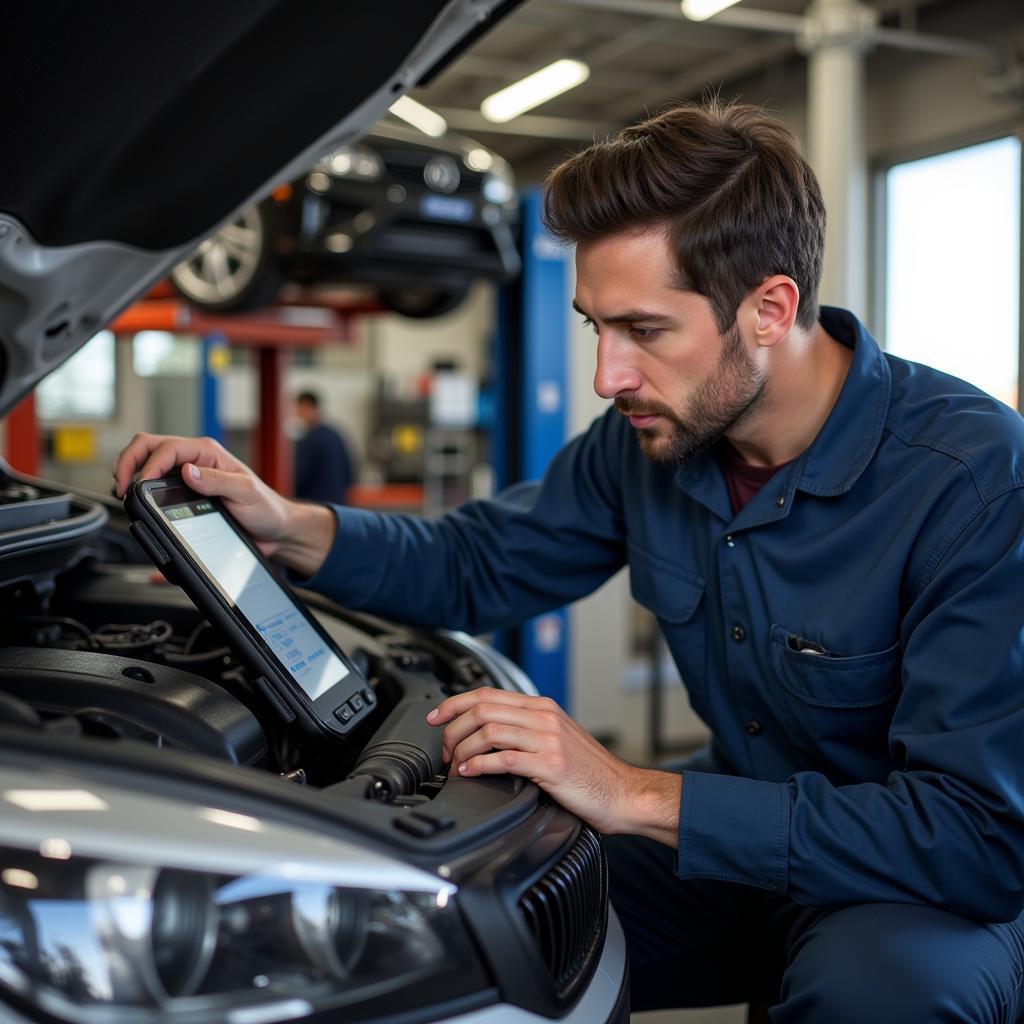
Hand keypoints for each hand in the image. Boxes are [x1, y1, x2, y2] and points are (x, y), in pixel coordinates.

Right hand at [113, 433, 334, 575]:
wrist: (275, 530)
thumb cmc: (267, 508)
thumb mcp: (246, 493)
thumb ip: (218, 481)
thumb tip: (188, 471)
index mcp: (208, 453)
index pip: (166, 448)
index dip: (147, 464)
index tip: (138, 485)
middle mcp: (196, 461)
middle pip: (149, 448)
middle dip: (129, 462)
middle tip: (120, 486)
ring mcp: (189, 477)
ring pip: (148, 464)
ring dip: (131, 473)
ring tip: (125, 493)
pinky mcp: (186, 494)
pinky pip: (157, 486)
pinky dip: (141, 490)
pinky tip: (137, 503)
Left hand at [427, 688, 681, 844]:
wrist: (624, 793)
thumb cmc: (591, 773)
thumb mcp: (557, 738)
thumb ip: (527, 729)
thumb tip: (487, 732)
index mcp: (542, 707)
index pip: (488, 694)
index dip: (454, 703)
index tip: (435, 717)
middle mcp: (543, 717)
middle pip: (482, 709)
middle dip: (452, 730)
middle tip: (445, 751)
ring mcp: (548, 739)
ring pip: (488, 732)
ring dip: (462, 750)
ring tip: (455, 766)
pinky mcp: (550, 765)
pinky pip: (503, 759)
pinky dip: (478, 765)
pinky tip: (470, 773)